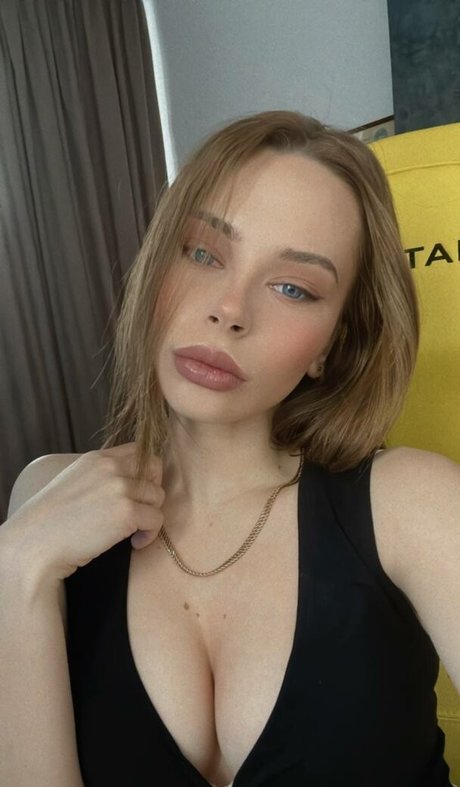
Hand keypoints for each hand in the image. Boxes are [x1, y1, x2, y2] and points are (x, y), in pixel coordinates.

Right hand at [1, 443, 164, 581]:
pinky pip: (156, 519)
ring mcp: (119, 488)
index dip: (147, 472)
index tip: (139, 493)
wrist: (36, 543)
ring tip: (134, 532)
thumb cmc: (52, 521)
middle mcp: (110, 468)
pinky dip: (150, 534)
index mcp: (97, 458)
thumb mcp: (75, 482)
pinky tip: (134, 543)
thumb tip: (129, 482)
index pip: (139, 451)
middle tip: (141, 511)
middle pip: (155, 469)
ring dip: (151, 516)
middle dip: (153, 491)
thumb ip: (101, 475)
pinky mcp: (126, 512)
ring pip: (158, 496)